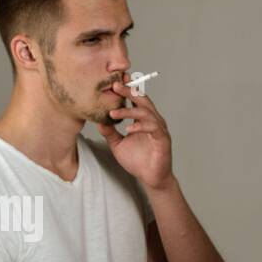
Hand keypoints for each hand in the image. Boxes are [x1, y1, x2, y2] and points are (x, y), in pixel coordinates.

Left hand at [96, 73, 171, 190]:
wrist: (151, 178)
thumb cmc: (138, 161)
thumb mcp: (118, 145)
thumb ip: (110, 132)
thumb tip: (99, 121)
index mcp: (143, 119)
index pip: (136, 99)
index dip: (127, 90)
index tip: (113, 83)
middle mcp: (153, 120)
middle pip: (142, 100)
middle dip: (129, 91)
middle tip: (115, 86)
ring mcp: (159, 129)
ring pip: (146, 112)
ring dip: (129, 111)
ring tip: (114, 114)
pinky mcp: (163, 139)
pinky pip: (153, 128)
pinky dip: (140, 127)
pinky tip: (128, 130)